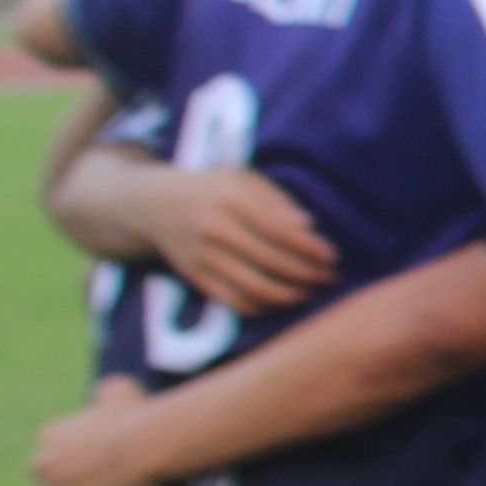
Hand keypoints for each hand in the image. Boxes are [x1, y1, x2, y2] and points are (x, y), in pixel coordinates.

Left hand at [31, 379, 165, 485]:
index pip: (50, 447)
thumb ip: (101, 392)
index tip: (91, 456)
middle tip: (89, 476)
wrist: (145, 450)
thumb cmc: (134, 417)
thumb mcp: (117, 389)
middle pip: (44, 470)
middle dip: (61, 473)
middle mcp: (42, 460)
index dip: (70, 452)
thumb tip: (100, 397)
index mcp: (49, 433)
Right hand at [136, 164, 338, 313]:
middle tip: (328, 278)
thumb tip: (308, 227)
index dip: (309, 247)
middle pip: (270, 260)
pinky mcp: (194, 275)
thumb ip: (277, 201)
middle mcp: (215, 228)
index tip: (332, 257)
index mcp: (231, 198)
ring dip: (289, 295)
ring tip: (310, 293)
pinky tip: (280, 301)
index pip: (279, 229)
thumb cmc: (213, 189)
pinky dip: (261, 306)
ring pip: (253, 286)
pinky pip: (233, 300)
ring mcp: (202, 255)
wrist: (154, 204)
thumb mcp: (243, 180)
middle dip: (306, 273)